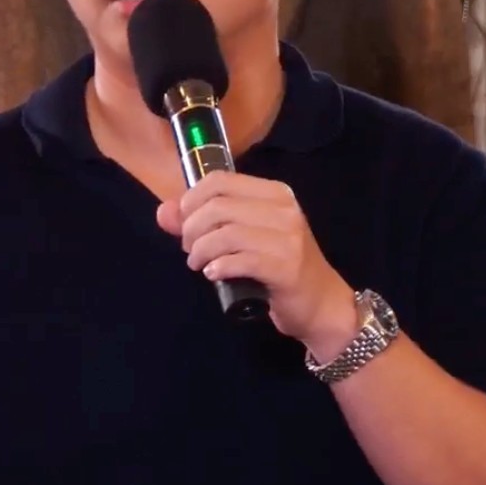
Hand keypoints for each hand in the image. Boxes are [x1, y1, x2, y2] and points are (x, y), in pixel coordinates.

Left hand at [156, 171, 358, 356]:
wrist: (321, 304)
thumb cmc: (280, 267)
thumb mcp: (245, 238)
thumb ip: (203, 222)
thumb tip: (164, 212)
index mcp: (274, 193)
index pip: (219, 180)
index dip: (191, 200)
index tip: (185, 224)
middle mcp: (283, 209)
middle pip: (218, 206)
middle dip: (192, 229)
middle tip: (190, 250)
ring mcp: (288, 237)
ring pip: (225, 232)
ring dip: (201, 250)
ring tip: (199, 264)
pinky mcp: (286, 267)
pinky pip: (239, 260)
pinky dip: (218, 267)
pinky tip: (214, 274)